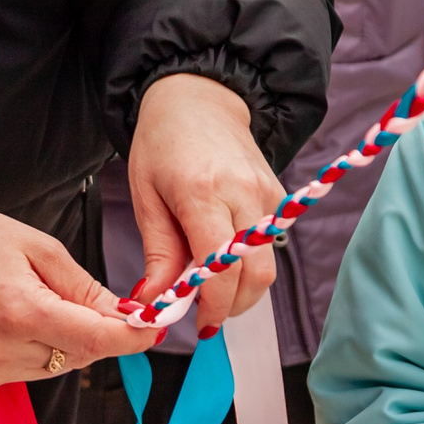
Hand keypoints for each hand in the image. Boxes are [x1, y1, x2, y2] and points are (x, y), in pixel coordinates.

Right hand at [0, 191, 153, 389]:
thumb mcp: (36, 245)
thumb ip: (83, 287)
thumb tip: (126, 316)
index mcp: (19, 311)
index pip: (96, 339)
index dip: (132, 337)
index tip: (155, 327)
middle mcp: (1, 349)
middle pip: (81, 354)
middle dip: (96, 330)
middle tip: (84, 295)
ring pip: (60, 365)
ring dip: (67, 339)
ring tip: (35, 298)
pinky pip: (32, 369)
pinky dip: (40, 347)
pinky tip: (16, 317)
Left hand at [125, 74, 281, 332]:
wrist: (199, 98)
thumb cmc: (162, 144)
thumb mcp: (145, 195)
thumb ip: (157, 252)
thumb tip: (156, 303)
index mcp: (202, 192)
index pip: (220, 267)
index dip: (213, 306)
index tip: (198, 324)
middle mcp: (243, 193)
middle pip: (256, 274)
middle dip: (233, 306)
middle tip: (206, 314)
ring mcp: (268, 194)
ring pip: (268, 265)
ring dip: (244, 288)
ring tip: (212, 288)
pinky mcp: (279, 195)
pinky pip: (271, 246)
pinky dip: (250, 263)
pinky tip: (225, 259)